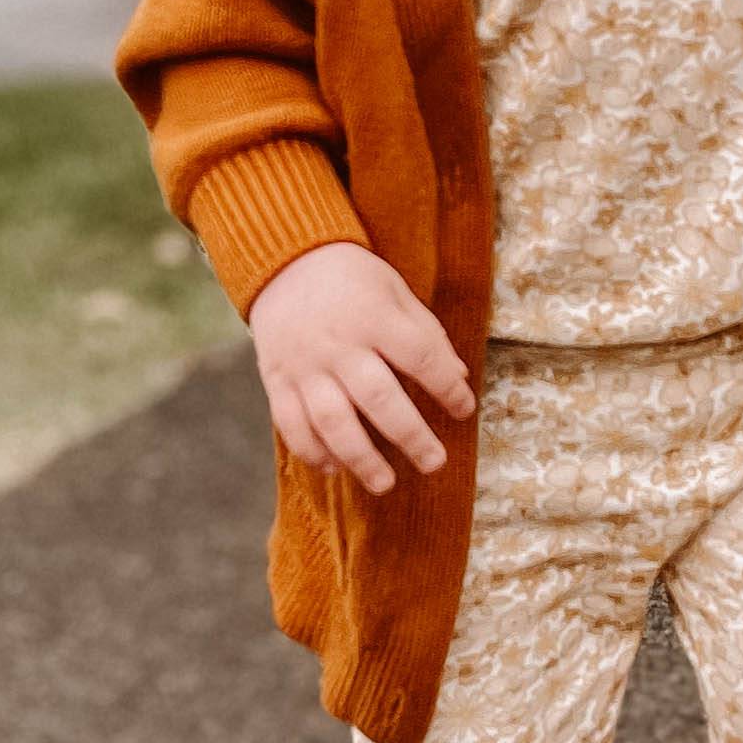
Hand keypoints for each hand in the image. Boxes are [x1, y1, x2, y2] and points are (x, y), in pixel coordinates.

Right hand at [248, 241, 475, 496]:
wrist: (285, 260)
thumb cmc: (352, 278)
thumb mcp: (395, 290)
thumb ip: (427, 334)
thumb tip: (460, 378)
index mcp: (374, 315)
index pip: (420, 357)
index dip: (448, 388)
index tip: (465, 410)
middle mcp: (339, 344)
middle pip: (379, 398)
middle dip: (411, 436)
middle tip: (435, 463)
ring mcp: (304, 365)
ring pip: (332, 420)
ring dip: (361, 458)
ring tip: (386, 483)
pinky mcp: (277, 379)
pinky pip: (291, 423)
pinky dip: (311, 451)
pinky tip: (335, 470)